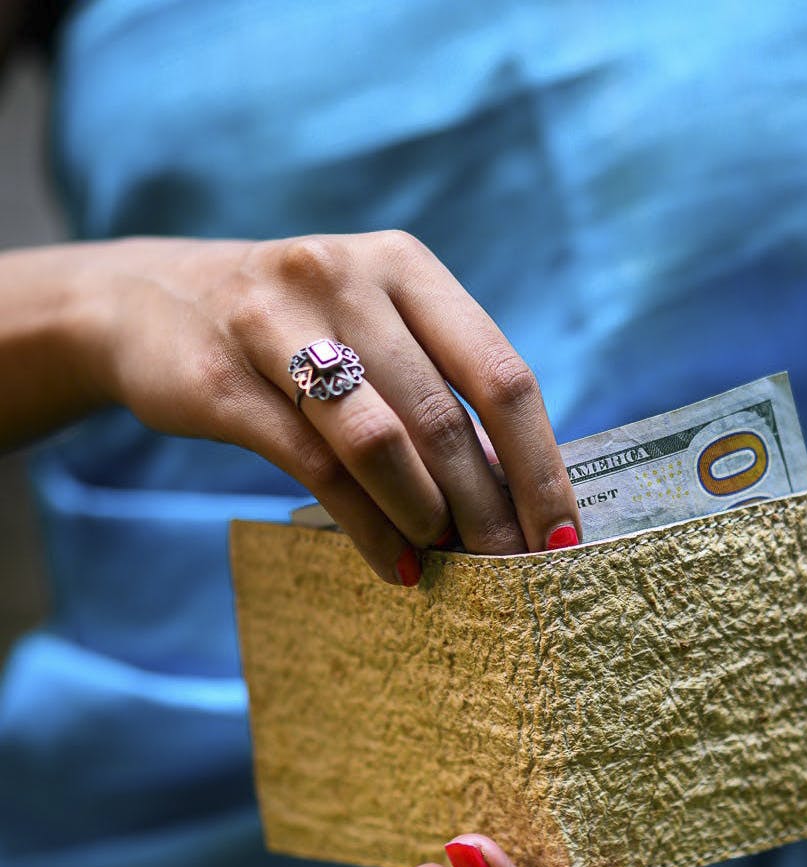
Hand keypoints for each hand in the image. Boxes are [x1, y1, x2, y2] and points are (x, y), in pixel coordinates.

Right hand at [36, 232, 580, 577]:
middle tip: (513, 568)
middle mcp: (347, 278)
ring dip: (426, 514)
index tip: (563, 534)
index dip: (541, 462)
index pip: (502, 374)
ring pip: (380, 439)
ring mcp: (277, 321)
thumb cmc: (295, 330)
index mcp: (406, 267)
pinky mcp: (223, 377)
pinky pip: (314, 466)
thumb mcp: (373, 331)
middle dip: (490, 507)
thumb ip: (439, 390)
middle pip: (445, 416)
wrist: (151, 300)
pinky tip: (392, 562)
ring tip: (447, 559)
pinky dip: (364, 524)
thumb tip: (512, 486)